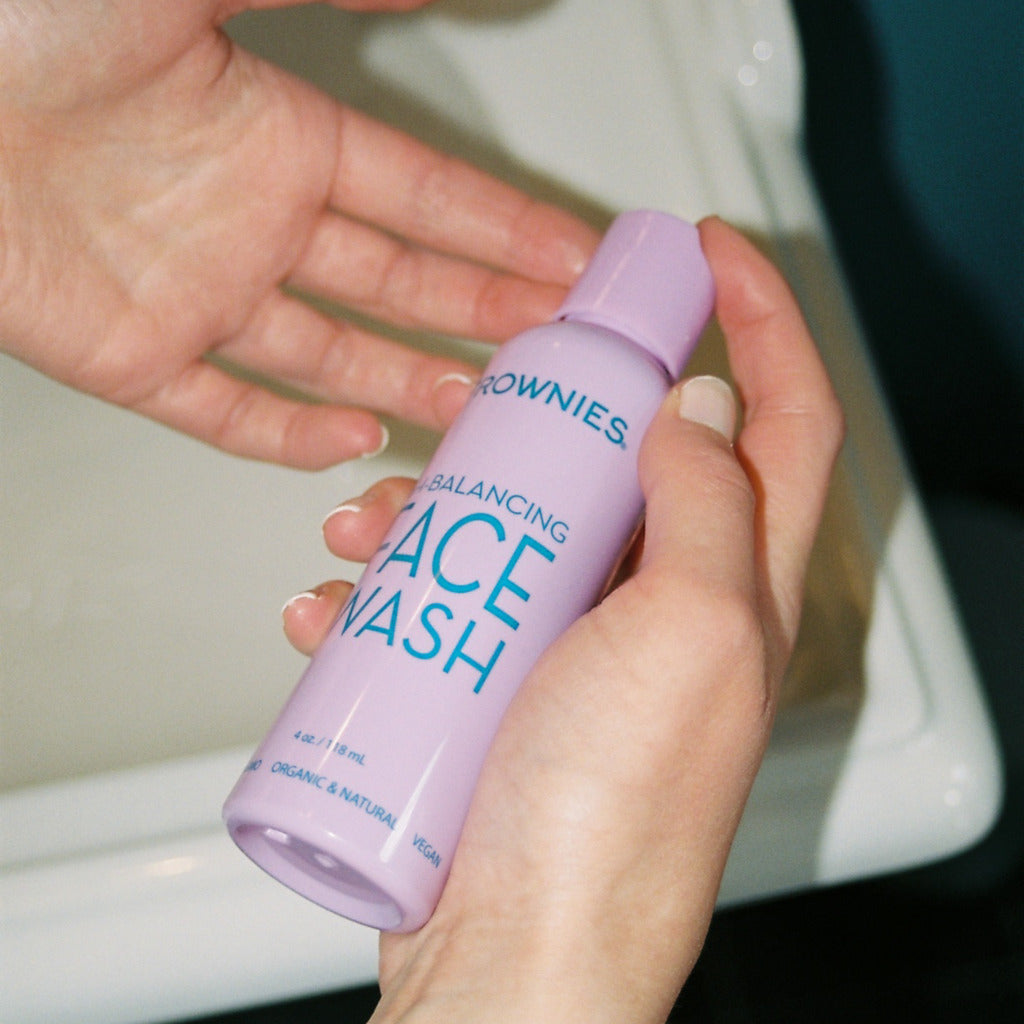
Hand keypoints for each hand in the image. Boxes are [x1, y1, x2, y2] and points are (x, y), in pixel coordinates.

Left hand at [0, 0, 596, 466]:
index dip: (501, 225)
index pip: (422, 195)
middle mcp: (248, 222)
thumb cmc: (21, 28)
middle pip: (395, 280)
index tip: (569, 253)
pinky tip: (350, 439)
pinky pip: (225, 411)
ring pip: (327, 353)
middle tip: (555, 338)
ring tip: (478, 402)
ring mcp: (197, 295)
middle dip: (480, 308)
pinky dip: (287, 434)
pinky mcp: (133, 357)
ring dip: (406, 379)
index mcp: (276, 136)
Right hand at [283, 217, 843, 1021]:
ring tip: (369, 521)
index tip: (708, 251)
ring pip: (517, 525)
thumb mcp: (690, 634)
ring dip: (438, 505)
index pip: (786, 421)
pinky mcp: (500, 685)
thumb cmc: (614, 819)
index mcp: (737, 587)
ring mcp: (576, 645)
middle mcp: (664, 607)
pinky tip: (334, 604)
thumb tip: (701, 404)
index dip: (762, 322)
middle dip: (558, 405)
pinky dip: (386, 591)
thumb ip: (709, 507)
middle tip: (493, 382)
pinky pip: (442, 604)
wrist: (517, 955)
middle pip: (628, 456)